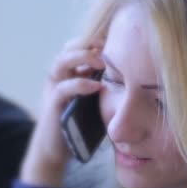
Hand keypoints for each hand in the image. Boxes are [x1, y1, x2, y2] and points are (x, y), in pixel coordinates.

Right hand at [20, 41, 104, 187]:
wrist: (55, 151)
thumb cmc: (77, 126)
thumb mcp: (93, 101)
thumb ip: (104, 86)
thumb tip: (134, 75)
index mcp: (69, 73)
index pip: (79, 46)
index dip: (96, 39)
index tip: (117, 36)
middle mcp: (59, 77)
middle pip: (69, 48)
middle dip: (89, 43)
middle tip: (110, 44)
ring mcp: (53, 89)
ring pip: (62, 62)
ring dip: (82, 57)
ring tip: (102, 60)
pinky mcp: (52, 105)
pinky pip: (63, 88)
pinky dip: (80, 84)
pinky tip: (96, 85)